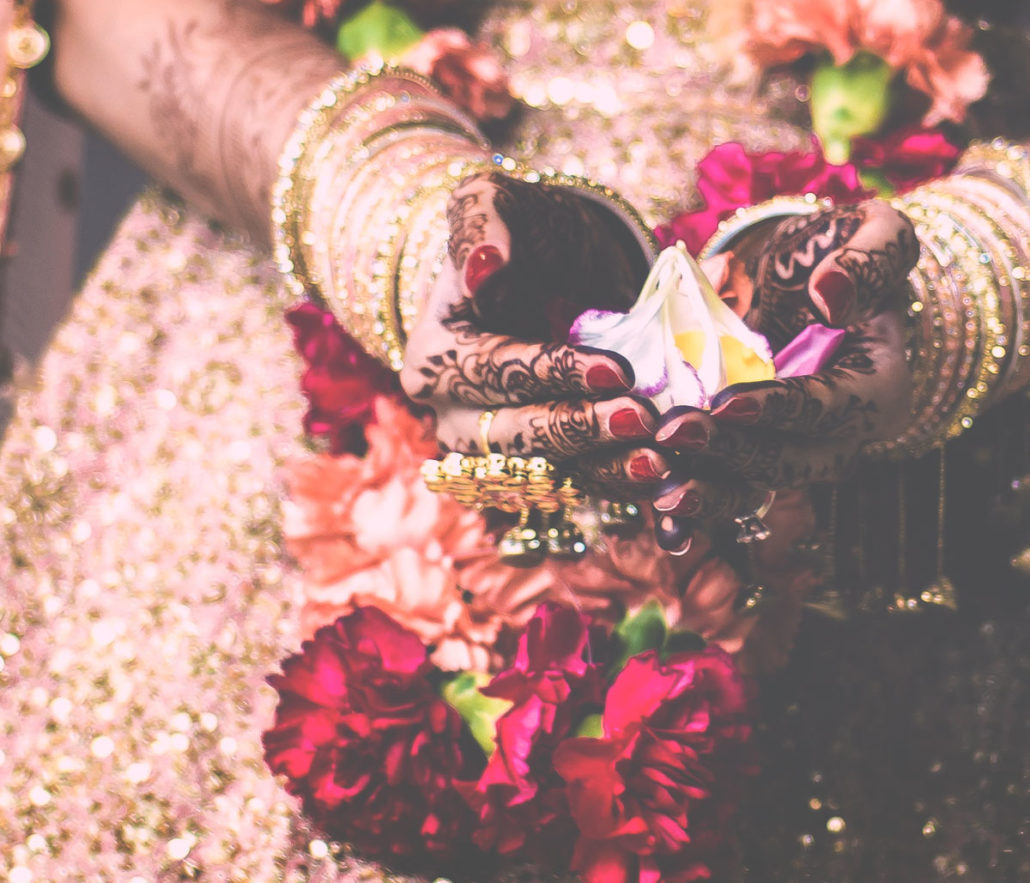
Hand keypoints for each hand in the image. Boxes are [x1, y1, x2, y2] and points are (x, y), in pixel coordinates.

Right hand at [400, 172, 669, 493]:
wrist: (545, 270)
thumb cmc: (518, 232)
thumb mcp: (492, 202)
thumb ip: (479, 224)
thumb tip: (483, 269)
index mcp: (436, 357)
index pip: (493, 370)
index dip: (551, 372)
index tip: (613, 369)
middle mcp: (459, 415)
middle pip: (517, 433)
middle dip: (579, 428)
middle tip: (640, 419)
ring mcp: (501, 447)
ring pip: (550, 470)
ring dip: (605, 469)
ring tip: (661, 464)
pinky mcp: (544, 462)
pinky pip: (579, 481)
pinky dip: (620, 481)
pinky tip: (666, 478)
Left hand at [650, 200, 918, 550]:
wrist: (800, 281)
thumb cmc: (838, 254)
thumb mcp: (873, 231)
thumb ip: (870, 256)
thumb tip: (832, 296)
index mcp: (878, 387)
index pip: (831, 407)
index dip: (780, 409)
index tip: (727, 404)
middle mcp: (841, 434)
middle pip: (790, 460)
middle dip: (732, 453)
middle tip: (673, 434)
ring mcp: (795, 451)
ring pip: (756, 486)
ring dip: (709, 493)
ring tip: (661, 492)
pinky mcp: (755, 454)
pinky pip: (728, 486)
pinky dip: (696, 499)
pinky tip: (657, 505)